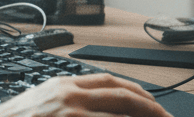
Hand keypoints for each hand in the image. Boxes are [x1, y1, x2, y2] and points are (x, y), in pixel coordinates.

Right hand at [0, 74, 171, 116]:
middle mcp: (68, 95)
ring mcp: (69, 112)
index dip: (135, 90)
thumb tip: (99, 106)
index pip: (108, 80)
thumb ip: (70, 100)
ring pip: (118, 112)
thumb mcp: (43, 101)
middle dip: (149, 107)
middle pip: (120, 94)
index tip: (150, 101)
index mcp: (63, 84)